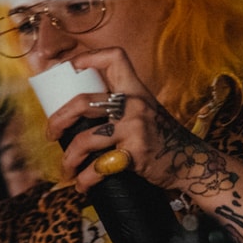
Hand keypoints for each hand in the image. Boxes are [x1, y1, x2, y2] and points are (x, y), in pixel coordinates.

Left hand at [44, 47, 206, 193]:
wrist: (190, 162)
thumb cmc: (161, 138)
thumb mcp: (145, 112)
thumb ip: (121, 106)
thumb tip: (80, 115)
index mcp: (135, 89)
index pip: (114, 57)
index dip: (88, 58)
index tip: (68, 68)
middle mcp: (134, 104)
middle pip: (83, 103)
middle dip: (59, 120)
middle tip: (51, 134)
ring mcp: (135, 128)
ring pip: (85, 139)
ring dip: (69, 159)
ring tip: (67, 170)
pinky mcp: (135, 153)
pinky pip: (100, 167)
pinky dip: (86, 179)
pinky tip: (83, 185)